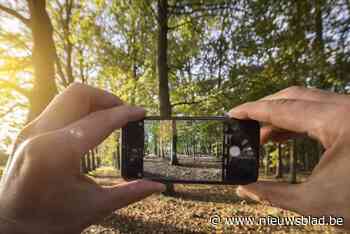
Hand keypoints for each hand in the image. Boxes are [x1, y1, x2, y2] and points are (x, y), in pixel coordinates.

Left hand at [0, 83, 164, 233]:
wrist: (10, 228)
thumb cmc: (49, 222)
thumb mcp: (94, 207)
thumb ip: (129, 192)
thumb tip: (158, 186)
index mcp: (56, 152)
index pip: (99, 120)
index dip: (125, 114)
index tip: (141, 112)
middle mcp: (38, 134)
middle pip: (79, 94)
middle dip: (106, 98)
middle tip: (124, 112)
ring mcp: (29, 131)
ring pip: (66, 98)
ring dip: (92, 102)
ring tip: (110, 118)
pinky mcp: (27, 134)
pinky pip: (57, 109)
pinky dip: (79, 111)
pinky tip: (91, 126)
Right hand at [229, 86, 349, 227]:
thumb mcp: (316, 203)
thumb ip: (272, 195)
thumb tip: (243, 190)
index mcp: (338, 121)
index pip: (282, 108)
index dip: (252, 110)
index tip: (232, 113)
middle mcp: (347, 108)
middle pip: (295, 96)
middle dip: (265, 109)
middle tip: (244, 126)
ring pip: (309, 102)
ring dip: (281, 116)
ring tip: (261, 137)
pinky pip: (321, 111)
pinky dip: (299, 122)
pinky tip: (285, 137)